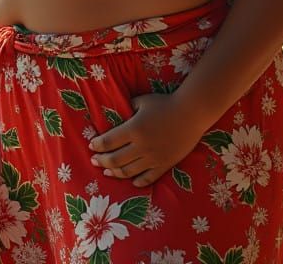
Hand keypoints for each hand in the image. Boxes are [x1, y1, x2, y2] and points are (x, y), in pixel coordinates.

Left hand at [88, 93, 205, 186]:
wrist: (190, 114)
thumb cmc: (166, 104)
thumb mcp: (144, 101)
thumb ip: (129, 106)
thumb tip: (120, 111)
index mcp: (134, 129)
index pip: (109, 141)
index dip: (98, 145)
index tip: (92, 145)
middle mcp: (141, 146)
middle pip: (115, 159)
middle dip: (101, 161)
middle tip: (94, 160)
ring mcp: (153, 158)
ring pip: (128, 172)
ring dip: (114, 172)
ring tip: (106, 171)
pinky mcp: (164, 165)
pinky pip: (147, 178)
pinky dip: (137, 182)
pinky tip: (131, 181)